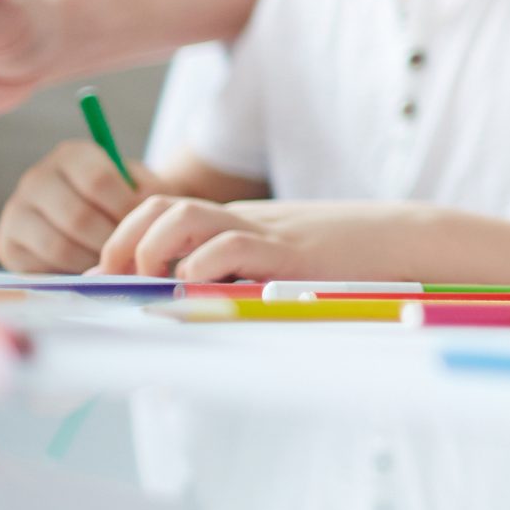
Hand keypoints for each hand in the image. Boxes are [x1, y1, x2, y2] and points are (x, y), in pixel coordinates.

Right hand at [0, 139, 151, 272]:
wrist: (98, 221)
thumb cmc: (126, 200)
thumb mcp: (143, 187)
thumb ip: (146, 193)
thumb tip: (142, 211)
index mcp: (72, 154)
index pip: (99, 180)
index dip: (126, 208)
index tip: (140, 223)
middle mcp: (37, 178)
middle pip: (78, 217)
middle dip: (110, 240)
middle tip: (128, 249)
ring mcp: (16, 211)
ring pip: (59, 246)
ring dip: (92, 259)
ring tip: (111, 259)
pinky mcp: (7, 245)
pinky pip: (43, 267)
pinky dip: (71, 272)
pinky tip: (87, 266)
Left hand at [95, 197, 386, 281]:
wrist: (402, 240)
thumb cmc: (344, 260)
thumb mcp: (279, 259)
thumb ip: (236, 271)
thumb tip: (180, 303)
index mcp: (235, 221)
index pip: (157, 211)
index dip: (121, 240)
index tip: (106, 279)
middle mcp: (240, 220)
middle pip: (156, 206)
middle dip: (124, 243)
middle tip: (124, 281)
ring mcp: (263, 232)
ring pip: (181, 217)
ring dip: (152, 250)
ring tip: (158, 281)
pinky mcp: (286, 254)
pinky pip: (227, 246)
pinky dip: (200, 265)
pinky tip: (198, 287)